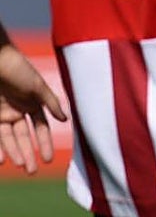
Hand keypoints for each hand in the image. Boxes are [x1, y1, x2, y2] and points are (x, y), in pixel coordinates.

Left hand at [0, 45, 67, 173]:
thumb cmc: (17, 68)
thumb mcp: (37, 85)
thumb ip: (51, 102)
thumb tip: (66, 119)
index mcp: (32, 104)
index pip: (41, 128)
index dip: (44, 143)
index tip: (49, 159)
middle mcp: (17, 112)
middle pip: (24, 138)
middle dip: (29, 154)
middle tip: (32, 171)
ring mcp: (3, 115)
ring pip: (9, 140)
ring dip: (15, 153)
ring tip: (21, 166)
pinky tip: (3, 160)